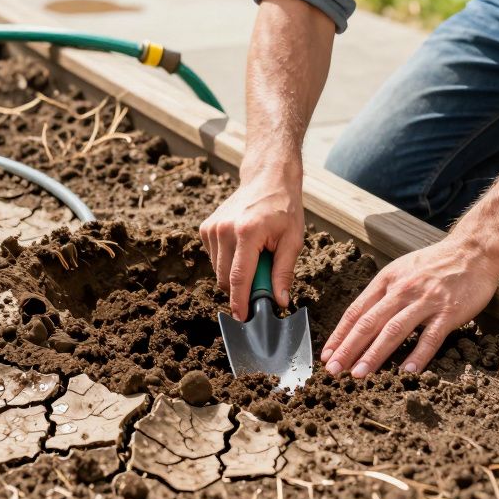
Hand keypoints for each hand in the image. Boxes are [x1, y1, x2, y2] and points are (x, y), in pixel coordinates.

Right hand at [200, 164, 304, 320]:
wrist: (267, 178)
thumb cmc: (283, 209)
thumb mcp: (293, 240)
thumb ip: (284, 272)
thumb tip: (279, 301)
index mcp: (247, 232)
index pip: (238, 278)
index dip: (240, 302)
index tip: (242, 319)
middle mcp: (224, 229)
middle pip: (225, 279)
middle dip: (242, 288)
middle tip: (263, 279)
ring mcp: (212, 228)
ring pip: (218, 271)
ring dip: (234, 274)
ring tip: (255, 256)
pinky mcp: (205, 228)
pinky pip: (214, 259)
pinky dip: (227, 261)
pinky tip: (242, 246)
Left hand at [320, 239, 498, 376]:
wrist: (473, 251)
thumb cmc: (434, 264)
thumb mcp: (402, 271)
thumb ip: (383, 294)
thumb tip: (360, 321)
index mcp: (387, 280)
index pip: (357, 311)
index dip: (340, 334)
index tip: (327, 355)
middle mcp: (402, 290)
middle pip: (370, 322)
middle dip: (349, 348)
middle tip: (334, 370)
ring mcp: (426, 301)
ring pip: (394, 331)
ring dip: (374, 355)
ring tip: (359, 374)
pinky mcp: (449, 311)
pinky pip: (431, 337)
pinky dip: (418, 355)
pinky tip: (405, 371)